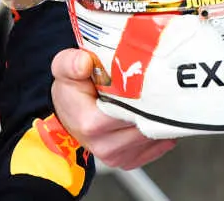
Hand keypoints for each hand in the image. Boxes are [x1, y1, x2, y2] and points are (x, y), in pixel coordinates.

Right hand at [49, 48, 175, 169]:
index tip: (151, 78)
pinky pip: (158, 145)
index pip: (131, 111)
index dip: (144, 94)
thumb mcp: (64, 68)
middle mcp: (104, 145)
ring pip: (155, 135)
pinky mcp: (129, 160)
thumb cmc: (71, 90)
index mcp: (91, 123)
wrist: (68, 112)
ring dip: (159, 116)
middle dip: (156, 104)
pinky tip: (152, 114)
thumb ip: (71, 63)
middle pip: (147, 124)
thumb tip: (84, 63)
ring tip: (154, 98)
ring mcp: (117, 156)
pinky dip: (160, 130)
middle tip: (159, 84)